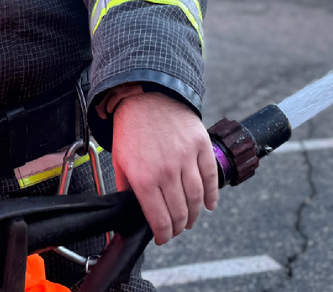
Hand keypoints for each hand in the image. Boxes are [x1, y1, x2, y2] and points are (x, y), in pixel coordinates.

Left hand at [110, 91, 218, 243]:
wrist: (146, 95)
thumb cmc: (132, 127)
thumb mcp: (121, 160)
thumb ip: (127, 188)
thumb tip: (130, 211)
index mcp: (144, 178)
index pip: (159, 219)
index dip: (163, 235)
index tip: (163, 238)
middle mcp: (167, 170)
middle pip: (180, 212)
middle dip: (178, 227)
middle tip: (176, 230)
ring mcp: (186, 158)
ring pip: (197, 198)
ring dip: (195, 214)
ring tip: (190, 219)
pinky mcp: (201, 146)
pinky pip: (211, 176)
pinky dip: (212, 195)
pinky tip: (209, 204)